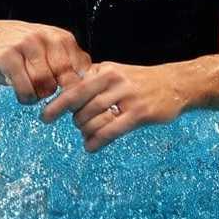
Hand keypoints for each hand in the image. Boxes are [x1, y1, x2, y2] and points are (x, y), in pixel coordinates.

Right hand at [0, 16, 90, 102]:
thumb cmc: (14, 47)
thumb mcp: (44, 48)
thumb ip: (65, 61)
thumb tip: (92, 84)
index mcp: (59, 36)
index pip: (82, 70)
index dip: (79, 91)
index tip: (71, 101)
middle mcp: (44, 37)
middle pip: (65, 81)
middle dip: (59, 97)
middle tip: (49, 101)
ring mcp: (25, 45)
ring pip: (45, 87)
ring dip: (38, 95)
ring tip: (29, 89)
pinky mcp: (7, 57)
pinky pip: (26, 90)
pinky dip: (25, 98)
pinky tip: (18, 91)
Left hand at [38, 59, 194, 151]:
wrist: (174, 84)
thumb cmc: (139, 81)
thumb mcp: (115, 72)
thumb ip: (93, 81)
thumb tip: (67, 93)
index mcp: (104, 70)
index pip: (75, 88)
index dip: (57, 104)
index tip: (45, 116)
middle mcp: (113, 80)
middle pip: (82, 105)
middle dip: (73, 119)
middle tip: (74, 126)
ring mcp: (127, 97)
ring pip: (95, 118)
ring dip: (86, 131)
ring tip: (85, 136)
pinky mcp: (139, 113)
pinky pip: (112, 130)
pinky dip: (98, 141)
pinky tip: (90, 147)